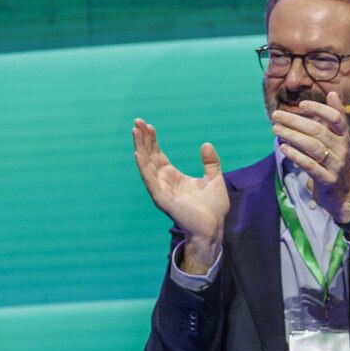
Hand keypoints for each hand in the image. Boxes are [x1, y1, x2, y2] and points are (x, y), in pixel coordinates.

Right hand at [133, 119, 230, 271]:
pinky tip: (137, 154)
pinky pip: (149, 180)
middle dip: (143, 139)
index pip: (158, 155)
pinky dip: (143, 166)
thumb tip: (206, 144)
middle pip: (149, 156)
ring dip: (140, 148)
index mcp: (173, 176)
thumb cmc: (212, 208)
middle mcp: (163, 181)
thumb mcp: (214, 179)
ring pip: (146, 165)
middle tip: (137, 121)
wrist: (213, 228)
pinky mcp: (161, 198)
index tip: (148, 125)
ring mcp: (160, 189)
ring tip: (135, 132)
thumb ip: (211, 163)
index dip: (153, 140)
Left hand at [270, 91, 349, 220]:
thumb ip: (333, 119)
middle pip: (318, 130)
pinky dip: (296, 155)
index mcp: (343, 137)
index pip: (336, 118)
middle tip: (275, 115)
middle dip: (295, 121)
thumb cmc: (334, 161)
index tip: (301, 104)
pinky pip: (310, 166)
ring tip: (275, 129)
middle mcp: (342, 149)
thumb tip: (333, 93)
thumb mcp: (336, 140)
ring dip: (291, 135)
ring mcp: (336, 165)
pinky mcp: (327, 180)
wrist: (344, 194)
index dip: (320, 109)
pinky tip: (283, 148)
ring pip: (312, 146)